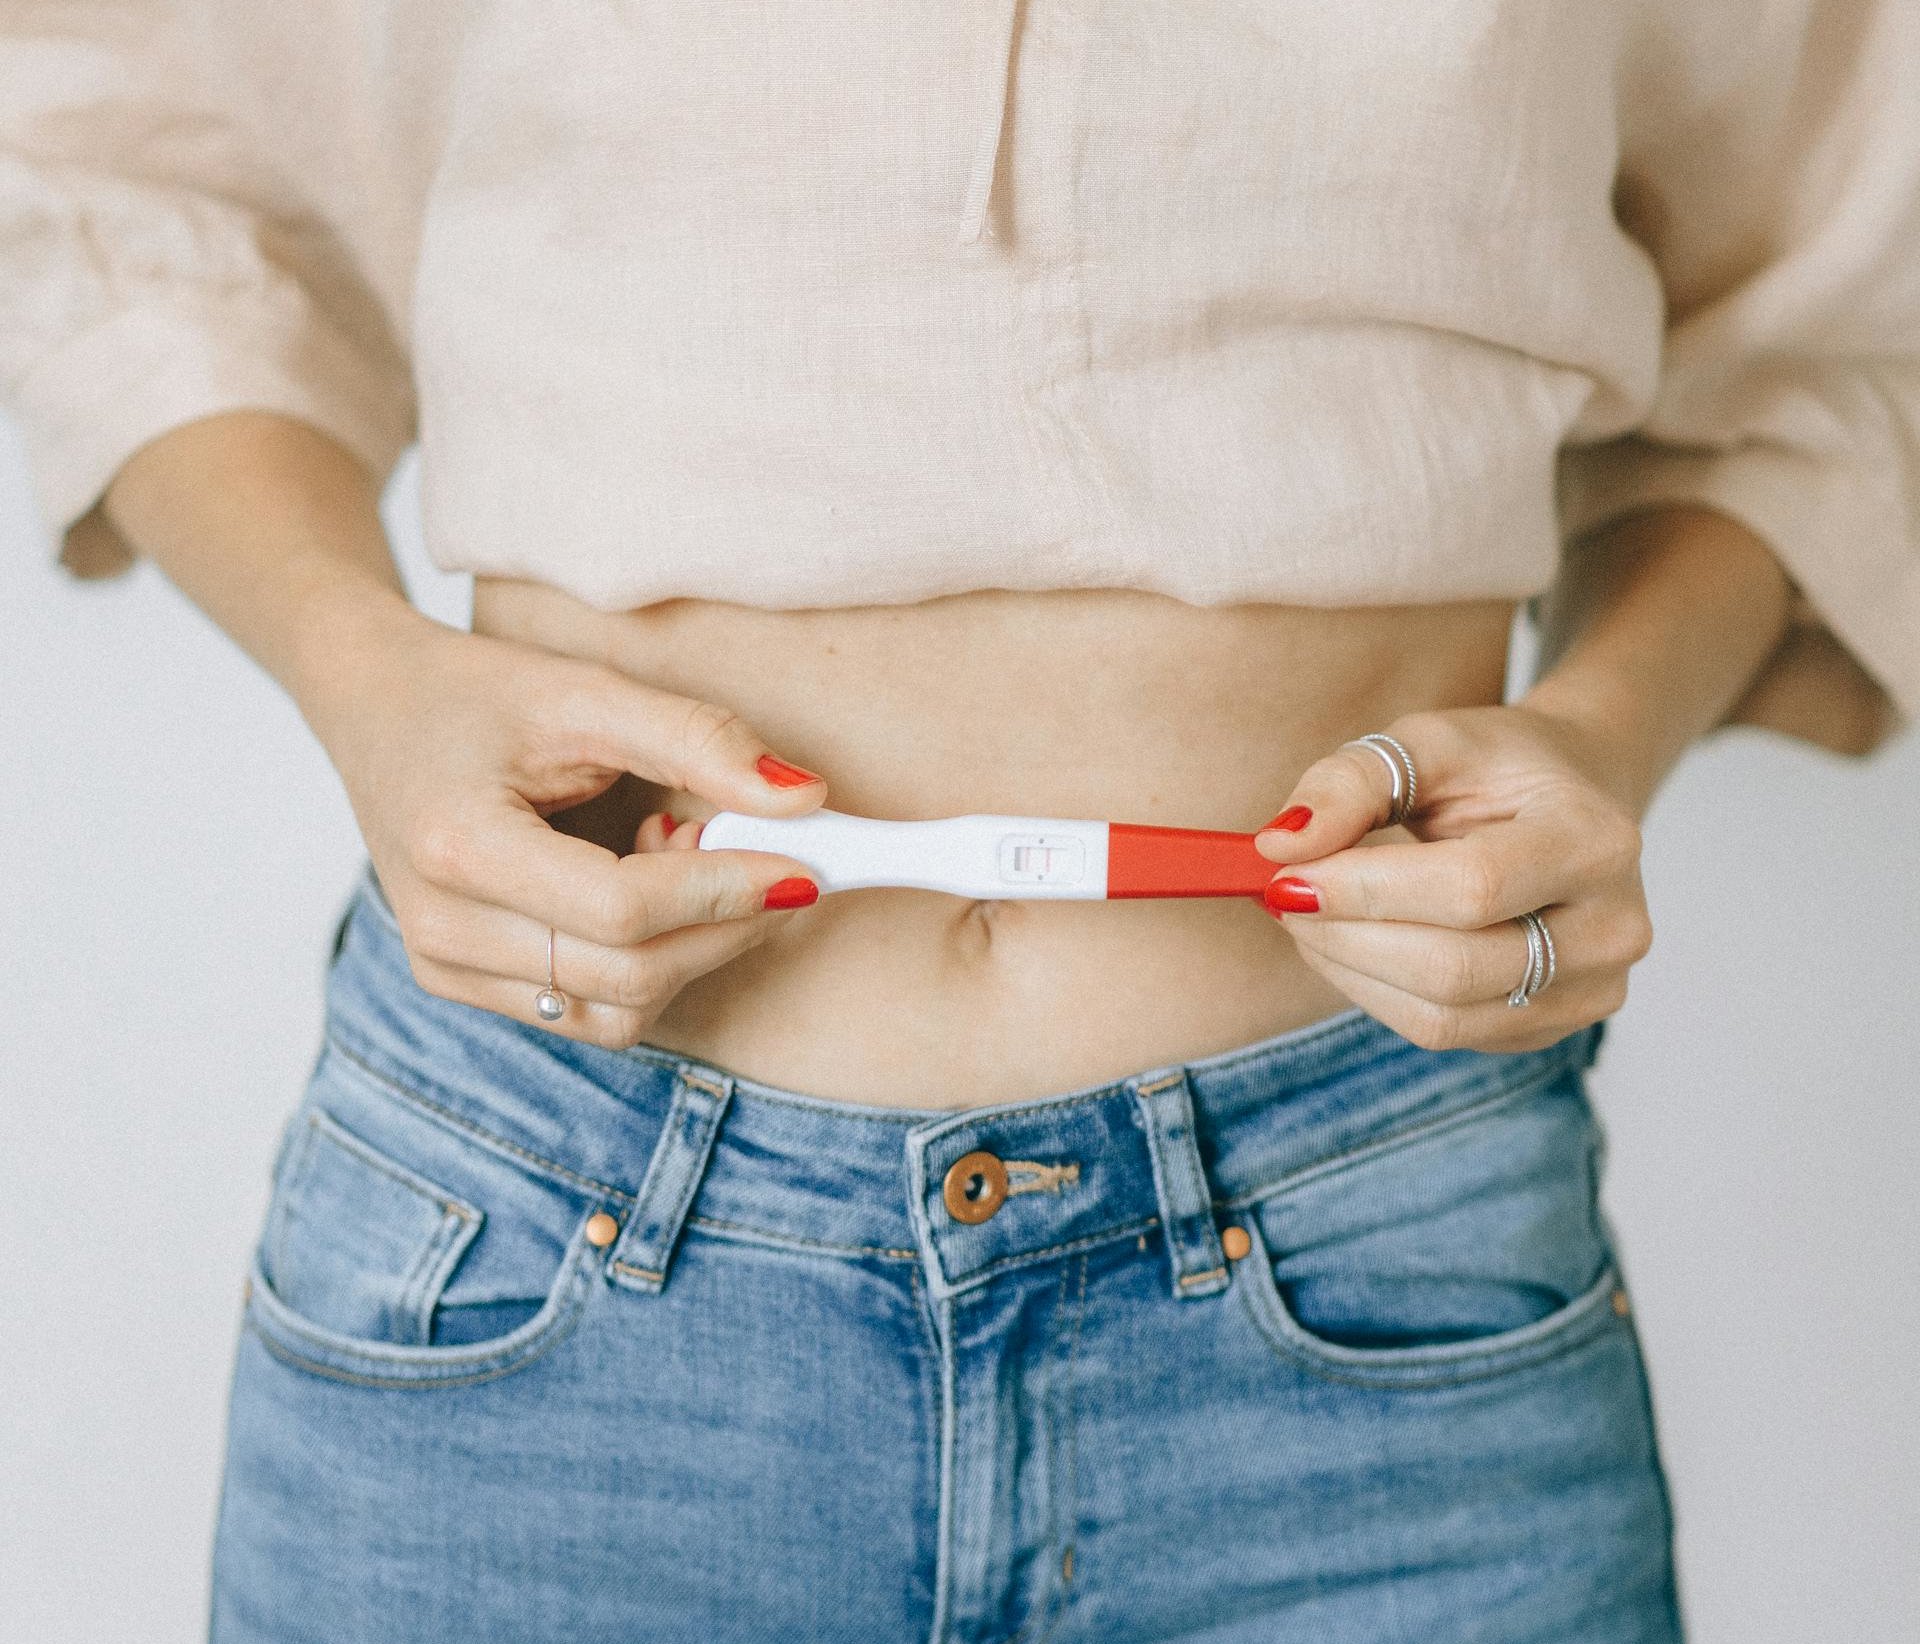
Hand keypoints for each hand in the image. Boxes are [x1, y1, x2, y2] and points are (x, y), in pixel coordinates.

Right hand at [309, 613, 829, 1049]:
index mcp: (458, 847)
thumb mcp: (588, 692)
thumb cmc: (477, 694)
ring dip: (689, 948)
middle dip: (724, 923)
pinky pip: (590, 1014)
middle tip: (762, 853)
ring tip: (680, 855)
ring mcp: (445, 970)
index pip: (624, 911)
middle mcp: (440, 929)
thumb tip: (805, 800)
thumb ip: (699, 740)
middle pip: (629, 975)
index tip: (805, 864)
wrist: (375, 710)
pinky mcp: (463, 986)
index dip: (727, 891)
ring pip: (618, 1012)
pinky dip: (648, 965)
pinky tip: (647, 891)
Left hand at [1251, 705, 1654, 1052]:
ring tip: (1307, 917)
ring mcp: (1591, 991)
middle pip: (1452, 968)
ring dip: (1348, 971)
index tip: (1284, 875)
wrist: (1573, 798)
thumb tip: (1280, 846)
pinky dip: (1375, 992)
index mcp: (1596, 842)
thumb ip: (1350, 784)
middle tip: (1282, 897)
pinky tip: (1351, 945)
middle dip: (1343, 936)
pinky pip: (1443, 1033)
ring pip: (1440, 1017)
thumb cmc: (1496, 767)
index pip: (1470, 888)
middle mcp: (1613, 929)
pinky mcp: (1549, 1028)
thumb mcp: (1426, 741)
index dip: (1364, 890)